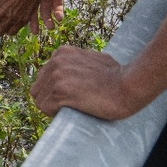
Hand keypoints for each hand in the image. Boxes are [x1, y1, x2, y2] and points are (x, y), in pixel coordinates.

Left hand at [30, 45, 144, 121]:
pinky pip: (45, 108)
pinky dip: (54, 114)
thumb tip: (71, 77)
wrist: (130, 85)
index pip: (43, 77)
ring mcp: (57, 76)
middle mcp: (56, 62)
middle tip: (68, 106)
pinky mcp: (60, 91)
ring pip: (39, 100)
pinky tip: (71, 112)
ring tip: (72, 109)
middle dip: (49, 100)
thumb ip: (77, 64)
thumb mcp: (93, 60)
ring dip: (52, 108)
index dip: (52, 91)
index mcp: (62, 53)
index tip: (68, 97)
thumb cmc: (118, 76)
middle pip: (37, 89)